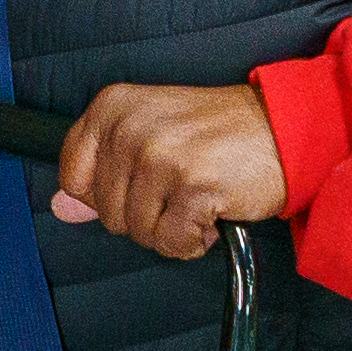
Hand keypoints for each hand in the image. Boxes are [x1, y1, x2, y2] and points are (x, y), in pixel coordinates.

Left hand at [52, 84, 286, 258]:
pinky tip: (213, 213)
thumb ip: (103, 172)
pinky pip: (171, 242)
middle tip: (181, 187)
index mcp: (112, 108)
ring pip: (138, 232)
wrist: (289, 127)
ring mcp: (160, 155)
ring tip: (199, 197)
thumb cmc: (220, 133)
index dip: (102, 197)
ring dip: (172, 228)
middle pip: (106, 212)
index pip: (71, 177)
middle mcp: (130, 127)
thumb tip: (62, 208)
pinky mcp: (192, 185)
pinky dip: (193, 240)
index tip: (138, 186)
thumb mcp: (152, 135)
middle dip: (146, 214)